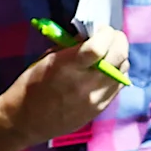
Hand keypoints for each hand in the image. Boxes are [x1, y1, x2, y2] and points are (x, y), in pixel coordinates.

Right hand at [1, 25, 130, 149]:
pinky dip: (116, 72)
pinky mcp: (100, 108)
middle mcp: (86, 84)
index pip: (99, 47)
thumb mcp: (47, 58)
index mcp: (67, 67)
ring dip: (119, 57)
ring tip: (107, 54)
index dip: (105, 33)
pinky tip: (105, 70)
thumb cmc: (31, 86)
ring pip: (123, 70)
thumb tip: (91, 35)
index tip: (100, 29)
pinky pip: (119, 85)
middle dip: (117, 40)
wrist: (26, 121)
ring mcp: (96, 99)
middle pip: (119, 56)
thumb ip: (72, 46)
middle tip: (109, 37)